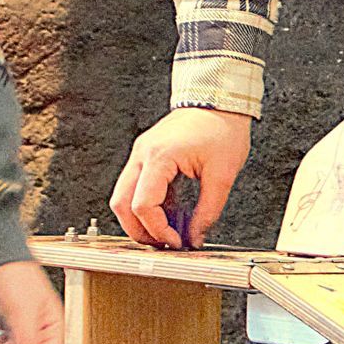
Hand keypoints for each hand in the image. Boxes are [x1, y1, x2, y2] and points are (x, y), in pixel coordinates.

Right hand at [111, 107, 251, 246]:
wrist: (219, 99)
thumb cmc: (222, 128)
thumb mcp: (222, 175)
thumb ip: (208, 211)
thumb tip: (195, 237)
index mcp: (160, 157)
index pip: (143, 205)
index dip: (158, 230)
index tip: (177, 243)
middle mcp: (143, 154)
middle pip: (121, 204)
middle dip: (139, 230)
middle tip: (163, 244)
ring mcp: (141, 153)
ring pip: (123, 196)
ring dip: (140, 219)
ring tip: (166, 232)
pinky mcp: (146, 155)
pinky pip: (136, 186)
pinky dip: (148, 205)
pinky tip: (170, 214)